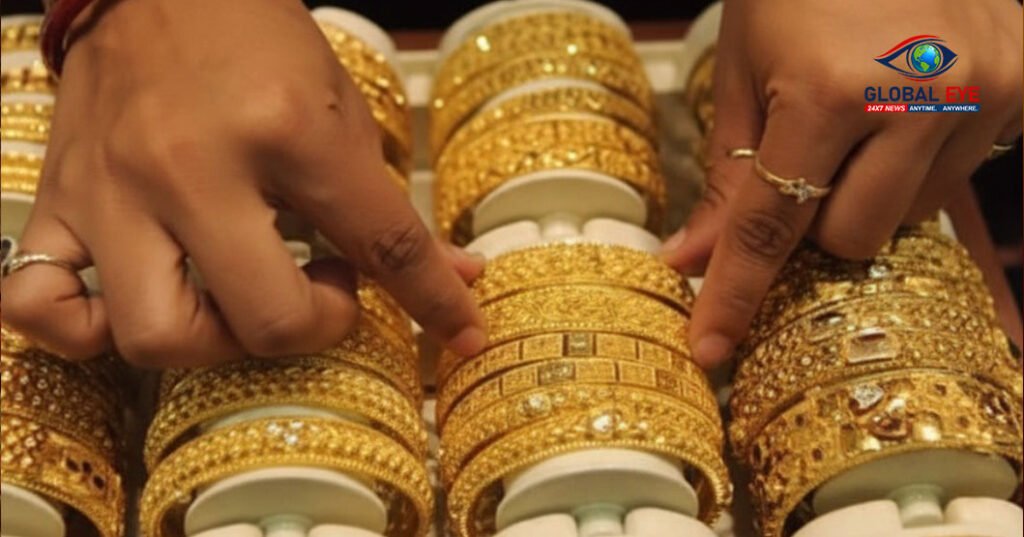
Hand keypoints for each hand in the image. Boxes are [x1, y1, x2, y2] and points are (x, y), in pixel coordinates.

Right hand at [0, 0, 485, 365]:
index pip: (382, 244)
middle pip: (268, 319)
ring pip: (158, 335)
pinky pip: (40, 303)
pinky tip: (138, 303)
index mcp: (286, 130)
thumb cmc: (255, 40)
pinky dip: (86, 330)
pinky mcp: (61, 199)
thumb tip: (457, 280)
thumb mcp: (341, 111)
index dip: (436, 302)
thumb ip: (391, 208)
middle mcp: (194, 167)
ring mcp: (116, 190)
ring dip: (219, 343)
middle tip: (324, 289)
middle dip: (316, 325)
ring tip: (240, 299)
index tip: (462, 333)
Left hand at [662, 0, 1021, 366]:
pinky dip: (916, 166)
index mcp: (831, 89)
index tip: (711, 345)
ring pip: (906, 217)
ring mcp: (985, 96)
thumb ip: (728, 173)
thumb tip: (693, 259)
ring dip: (868, 192)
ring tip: (858, 118)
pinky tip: (904, 110)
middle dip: (814, 219)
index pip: (770, 226)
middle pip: (850, 239)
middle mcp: (920, 98)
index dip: (733, 292)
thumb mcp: (746, 67)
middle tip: (805, 159)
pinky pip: (954, 179)